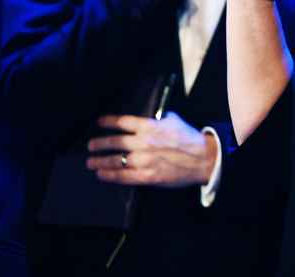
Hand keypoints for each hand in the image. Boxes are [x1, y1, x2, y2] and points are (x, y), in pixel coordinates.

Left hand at [86, 113, 217, 187]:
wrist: (203, 158)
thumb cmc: (190, 139)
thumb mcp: (174, 121)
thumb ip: (159, 119)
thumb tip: (151, 116)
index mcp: (150, 127)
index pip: (123, 122)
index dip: (108, 121)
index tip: (99, 122)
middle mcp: (144, 143)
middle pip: (115, 142)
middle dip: (99, 144)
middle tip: (91, 145)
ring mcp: (144, 160)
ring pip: (115, 160)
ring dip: (100, 161)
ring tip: (91, 162)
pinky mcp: (147, 176)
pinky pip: (123, 176)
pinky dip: (109, 175)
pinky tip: (101, 174)